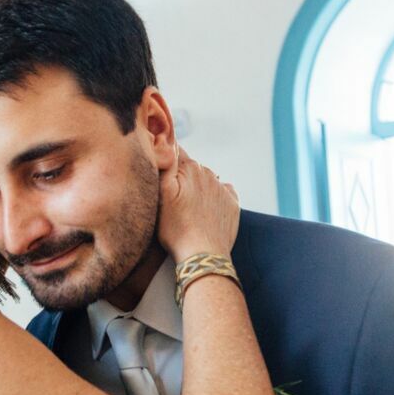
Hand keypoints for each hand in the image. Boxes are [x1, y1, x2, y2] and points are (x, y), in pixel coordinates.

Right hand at [156, 147, 238, 263]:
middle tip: (171, 196)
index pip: (176, 152)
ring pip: (207, 181)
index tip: (160, 166)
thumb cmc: (176, 228)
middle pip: (191, 168)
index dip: (166, 157)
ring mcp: (223, 190)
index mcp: (190, 168)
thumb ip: (165, 164)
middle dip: (182, 175)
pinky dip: (214, 198)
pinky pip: (223, 194)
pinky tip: (205, 211)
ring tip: (187, 207)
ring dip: (197, 187)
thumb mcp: (161, 194)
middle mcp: (209, 174)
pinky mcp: (233, 205)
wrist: (203, 254)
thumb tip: (165, 140)